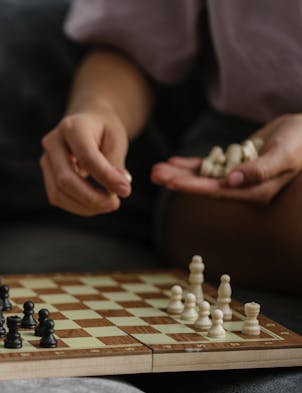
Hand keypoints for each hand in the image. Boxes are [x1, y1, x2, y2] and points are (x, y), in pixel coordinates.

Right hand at [40, 105, 131, 215]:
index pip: (87, 158)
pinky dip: (78, 206)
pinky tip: (96, 203)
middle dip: (92, 198)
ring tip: (108, 204)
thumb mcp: (116, 139)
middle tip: (115, 204)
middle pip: (65, 179)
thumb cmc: (104, 130)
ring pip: (58, 193)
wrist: (86, 122)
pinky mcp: (47, 174)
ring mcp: (46, 159)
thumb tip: (118, 190)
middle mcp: (53, 142)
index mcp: (73, 127)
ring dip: (85, 206)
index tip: (126, 190)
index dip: (106, 177)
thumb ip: (115, 164)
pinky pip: (57, 197)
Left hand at [151, 114, 301, 204]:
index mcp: (255, 191)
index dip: (194, 187)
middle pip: (204, 185)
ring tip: (155, 170)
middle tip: (154, 174)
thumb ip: (261, 170)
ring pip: (202, 175)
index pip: (218, 191)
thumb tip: (233, 181)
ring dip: (179, 172)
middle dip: (179, 180)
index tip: (173, 183)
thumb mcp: (284, 155)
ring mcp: (236, 176)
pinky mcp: (234, 164)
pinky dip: (190, 164)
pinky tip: (171, 162)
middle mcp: (243, 187)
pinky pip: (208, 165)